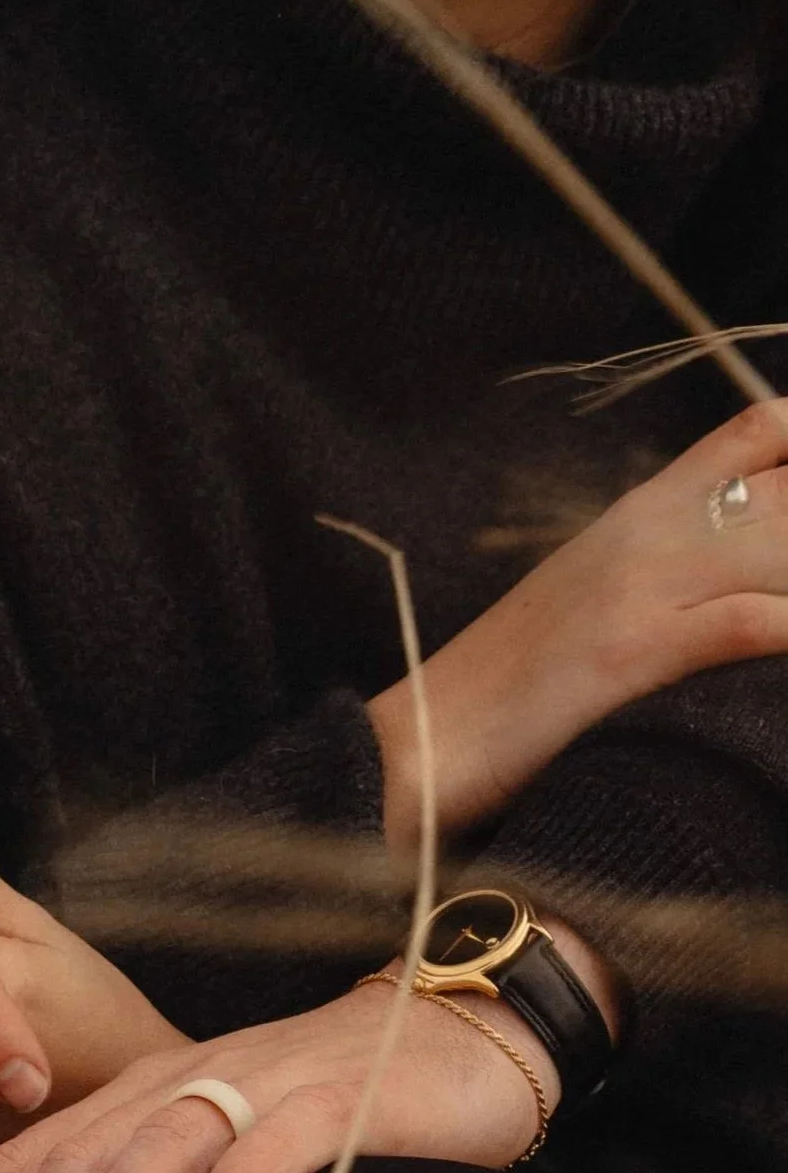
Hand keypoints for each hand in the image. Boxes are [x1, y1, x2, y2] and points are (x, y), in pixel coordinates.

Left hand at [0, 973, 554, 1172]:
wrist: (445, 1039)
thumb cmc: (315, 1117)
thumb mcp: (204, 1154)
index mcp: (137, 1102)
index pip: (25, 1166)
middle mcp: (182, 1085)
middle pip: (75, 1167)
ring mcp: (263, 1086)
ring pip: (159, 1152)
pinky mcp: (346, 1096)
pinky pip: (289, 1131)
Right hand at [371, 399, 787, 847]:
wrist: (421, 738)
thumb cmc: (509, 689)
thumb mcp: (598, 607)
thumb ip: (670, 575)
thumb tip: (746, 578)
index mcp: (636, 514)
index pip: (755, 435)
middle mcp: (644, 533)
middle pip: (786, 491)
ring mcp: (635, 587)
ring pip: (779, 547)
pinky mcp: (625, 651)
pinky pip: (742, 622)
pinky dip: (784, 626)